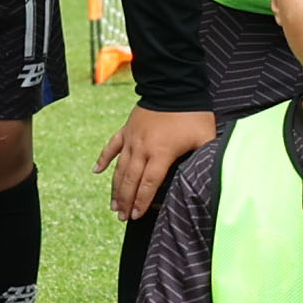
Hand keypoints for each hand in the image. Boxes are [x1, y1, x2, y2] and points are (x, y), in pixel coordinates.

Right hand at [104, 104, 213, 220]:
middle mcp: (142, 148)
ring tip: (114, 205)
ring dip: (116, 188)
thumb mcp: (205, 138)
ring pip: (120, 168)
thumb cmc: (192, 113)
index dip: (142, 202)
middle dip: (126, 201)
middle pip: (131, 181)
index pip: (148, 184)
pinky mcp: (127, 129)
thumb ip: (203, 159)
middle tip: (123, 217)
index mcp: (161, 153)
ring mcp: (132, 138)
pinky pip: (111, 146)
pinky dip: (103, 159)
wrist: (174, 85)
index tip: (137, 216)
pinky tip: (96, 171)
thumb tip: (206, 176)